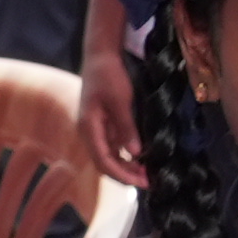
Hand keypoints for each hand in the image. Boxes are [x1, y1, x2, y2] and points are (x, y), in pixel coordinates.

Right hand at [77, 45, 147, 188]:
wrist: (100, 55)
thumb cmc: (108, 75)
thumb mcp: (120, 100)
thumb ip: (126, 127)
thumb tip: (136, 153)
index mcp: (89, 128)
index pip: (103, 161)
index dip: (122, 175)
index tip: (141, 182)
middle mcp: (89, 132)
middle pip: (104, 163)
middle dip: (125, 175)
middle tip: (149, 181)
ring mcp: (96, 129)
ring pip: (109, 156)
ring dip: (126, 166)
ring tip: (147, 172)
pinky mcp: (103, 124)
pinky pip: (113, 146)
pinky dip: (126, 155)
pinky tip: (141, 158)